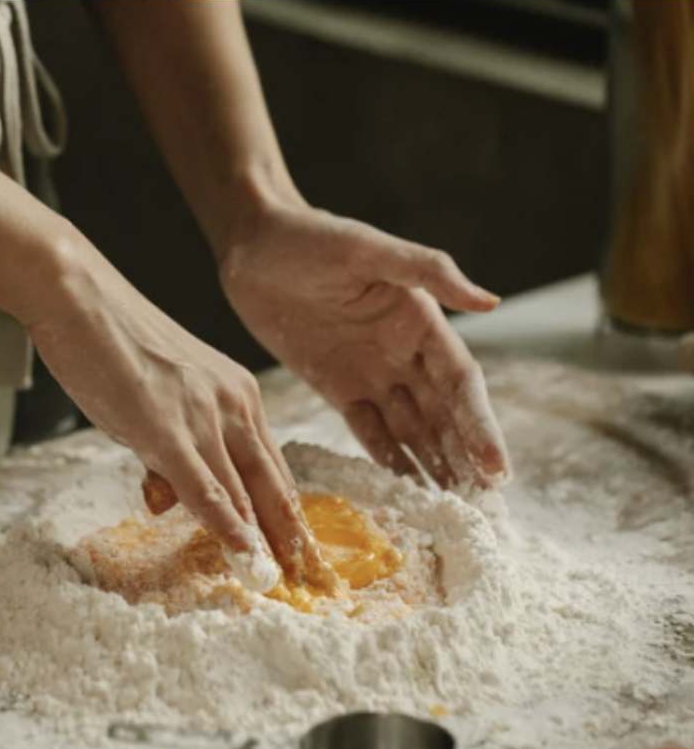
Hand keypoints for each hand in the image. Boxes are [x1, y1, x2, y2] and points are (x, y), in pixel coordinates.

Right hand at [26, 234, 336, 590]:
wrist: (80, 296)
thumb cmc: (112, 341)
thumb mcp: (156, 397)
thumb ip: (167, 448)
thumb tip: (166, 498)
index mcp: (237, 393)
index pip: (273, 466)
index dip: (286, 513)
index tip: (299, 550)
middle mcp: (233, 404)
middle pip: (273, 485)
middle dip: (291, 536)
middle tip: (311, 579)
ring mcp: (203, 417)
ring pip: (244, 493)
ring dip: (264, 543)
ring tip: (280, 583)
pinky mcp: (168, 429)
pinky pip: (207, 490)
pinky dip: (228, 528)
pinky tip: (244, 557)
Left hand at [219, 202, 510, 488]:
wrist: (252, 246)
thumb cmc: (311, 236)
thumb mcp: (367, 248)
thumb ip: (427, 272)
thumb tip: (491, 303)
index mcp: (422, 320)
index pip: (461, 384)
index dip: (480, 426)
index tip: (497, 470)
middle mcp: (405, 352)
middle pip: (444, 416)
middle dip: (466, 460)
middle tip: (486, 511)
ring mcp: (372, 372)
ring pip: (412, 429)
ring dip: (435, 467)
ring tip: (454, 512)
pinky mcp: (337, 387)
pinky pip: (369, 431)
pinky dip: (389, 460)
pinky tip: (406, 492)